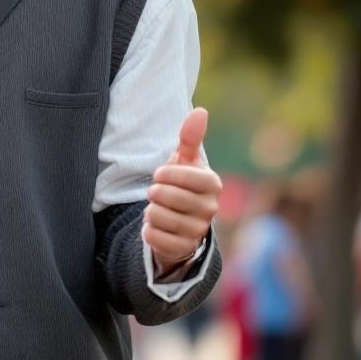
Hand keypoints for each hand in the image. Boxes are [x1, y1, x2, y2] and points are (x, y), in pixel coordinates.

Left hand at [144, 107, 220, 271]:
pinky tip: (154, 226)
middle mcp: (210, 208)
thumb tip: (199, 111)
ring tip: (156, 209)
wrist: (177, 219)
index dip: (168, 174)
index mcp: (212, 184)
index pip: (188, 176)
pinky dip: (148, 231)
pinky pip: (155, 237)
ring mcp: (198, 230)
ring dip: (150, 211)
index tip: (159, 174)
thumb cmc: (180, 183)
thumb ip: (190, 137)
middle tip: (155, 193)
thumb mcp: (183, 160)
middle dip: (154, 192)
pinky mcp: (184, 248)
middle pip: (169, 197)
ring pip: (160, 217)